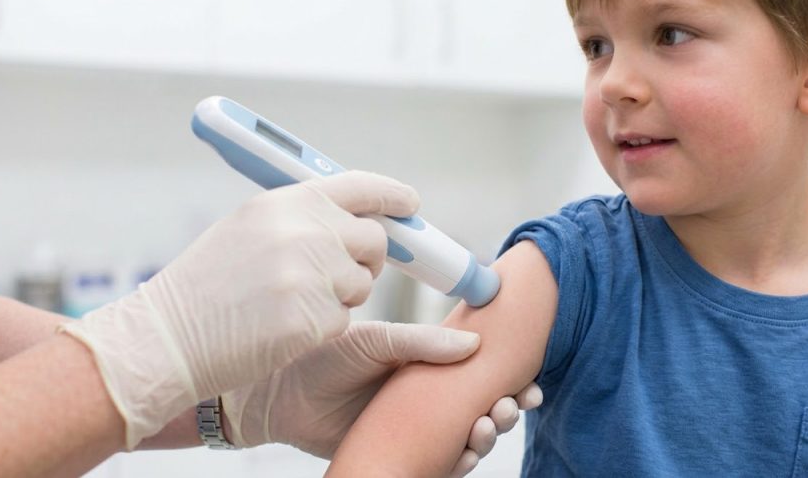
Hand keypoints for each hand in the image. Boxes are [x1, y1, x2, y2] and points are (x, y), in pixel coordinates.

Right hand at [62, 171, 417, 447]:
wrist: (166, 336)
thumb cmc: (207, 284)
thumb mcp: (249, 228)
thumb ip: (303, 218)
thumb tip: (357, 220)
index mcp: (289, 201)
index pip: (361, 187)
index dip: (392, 196)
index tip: (411, 205)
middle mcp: (306, 231)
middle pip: (374, 240)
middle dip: (369, 258)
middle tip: (343, 273)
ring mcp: (312, 275)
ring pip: (361, 284)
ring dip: (339, 296)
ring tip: (286, 301)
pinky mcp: (314, 319)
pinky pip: (343, 320)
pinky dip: (320, 327)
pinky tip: (280, 327)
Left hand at [222, 321, 542, 473]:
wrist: (276, 394)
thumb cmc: (323, 358)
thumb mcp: (376, 341)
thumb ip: (423, 342)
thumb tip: (475, 343)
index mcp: (427, 365)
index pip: (481, 371)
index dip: (511, 376)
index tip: (531, 378)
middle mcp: (427, 399)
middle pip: (484, 408)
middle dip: (509, 409)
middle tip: (513, 405)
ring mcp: (416, 430)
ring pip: (469, 439)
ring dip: (489, 435)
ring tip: (487, 424)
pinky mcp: (401, 458)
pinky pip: (442, 466)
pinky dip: (462, 463)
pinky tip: (467, 451)